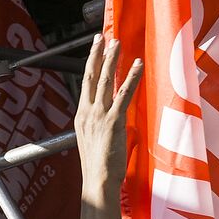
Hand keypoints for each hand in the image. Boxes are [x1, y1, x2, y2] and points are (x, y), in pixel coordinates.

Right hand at [74, 36, 142, 190]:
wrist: (97, 181)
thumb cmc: (98, 167)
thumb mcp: (94, 141)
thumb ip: (101, 125)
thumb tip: (111, 119)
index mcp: (81, 117)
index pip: (85, 84)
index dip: (90, 64)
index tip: (94, 48)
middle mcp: (87, 113)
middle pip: (91, 77)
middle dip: (97, 55)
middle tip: (102, 37)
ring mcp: (99, 116)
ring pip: (105, 81)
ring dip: (112, 60)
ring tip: (117, 43)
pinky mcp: (113, 121)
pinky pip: (123, 94)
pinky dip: (131, 78)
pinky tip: (137, 64)